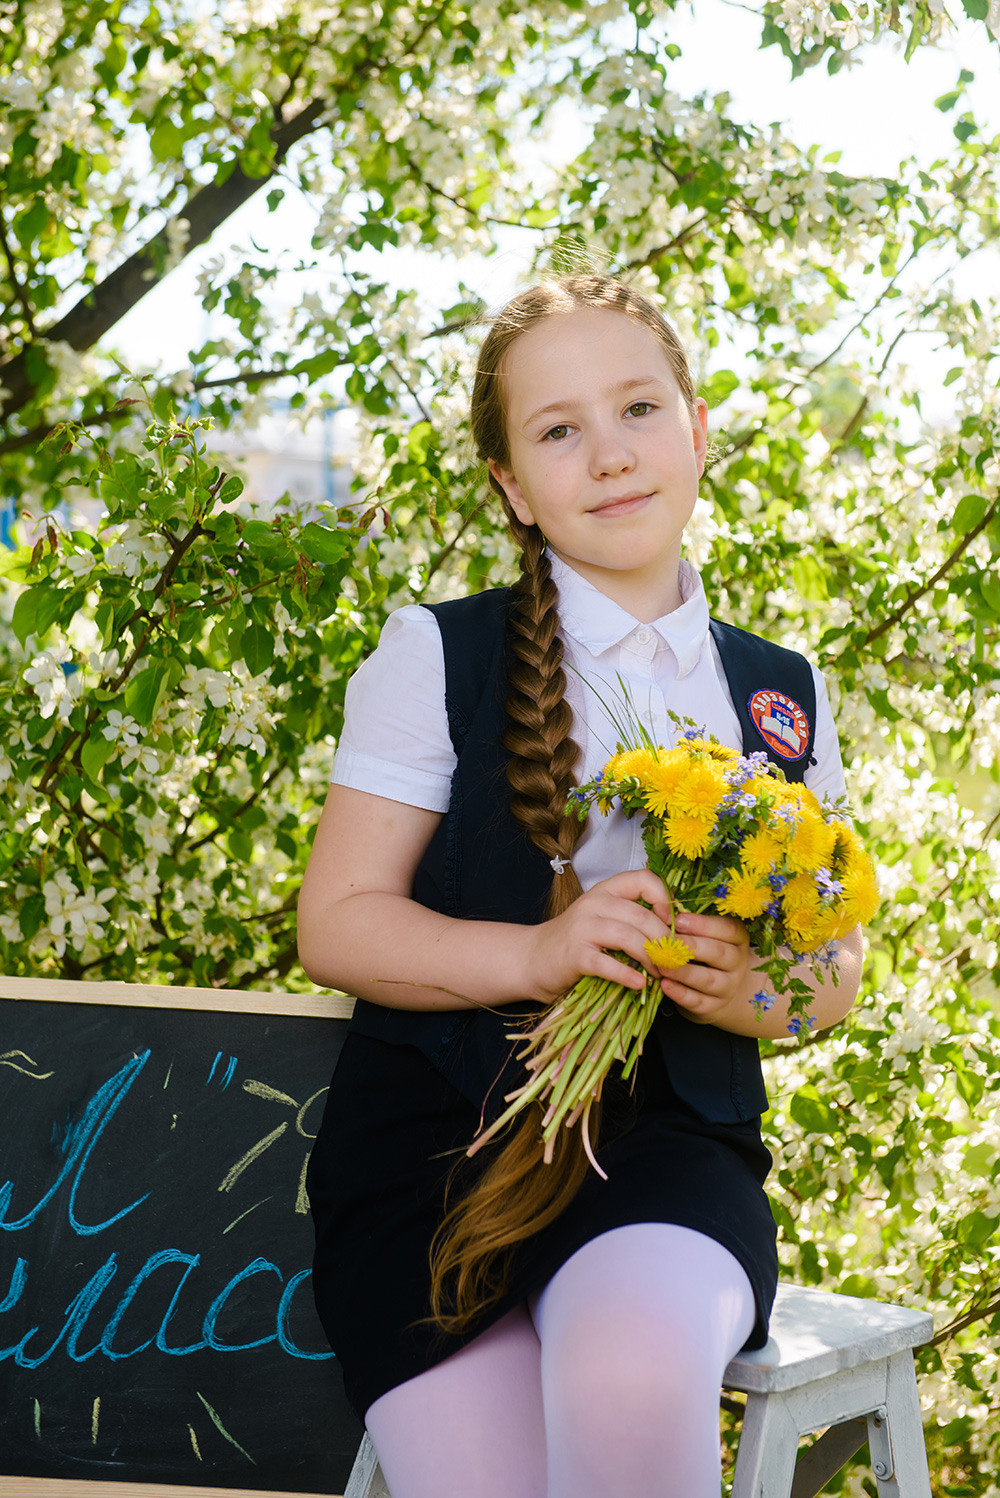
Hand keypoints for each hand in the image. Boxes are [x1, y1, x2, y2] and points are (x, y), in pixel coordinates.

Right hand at [522, 869, 674, 1001]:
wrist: (532, 959)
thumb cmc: (576, 942)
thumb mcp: (603, 919)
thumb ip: (631, 918)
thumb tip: (673, 932)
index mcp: (605, 891)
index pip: (643, 879)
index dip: (664, 899)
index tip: (671, 923)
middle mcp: (593, 903)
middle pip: (642, 915)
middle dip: (664, 940)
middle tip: (674, 960)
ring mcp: (582, 928)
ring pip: (629, 937)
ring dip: (651, 958)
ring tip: (659, 973)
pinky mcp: (575, 955)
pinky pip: (608, 964)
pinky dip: (628, 975)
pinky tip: (639, 984)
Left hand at [653, 910, 751, 1023]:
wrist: (716, 992)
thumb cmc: (703, 953)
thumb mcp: (704, 936)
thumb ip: (688, 924)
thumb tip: (663, 910)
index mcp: (737, 939)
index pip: (728, 929)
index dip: (704, 924)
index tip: (679, 920)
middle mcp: (737, 962)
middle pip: (720, 953)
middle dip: (693, 946)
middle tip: (670, 942)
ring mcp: (728, 987)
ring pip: (708, 979)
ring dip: (684, 972)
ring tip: (662, 964)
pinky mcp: (713, 1007)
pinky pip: (698, 1001)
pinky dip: (680, 994)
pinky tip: (665, 985)